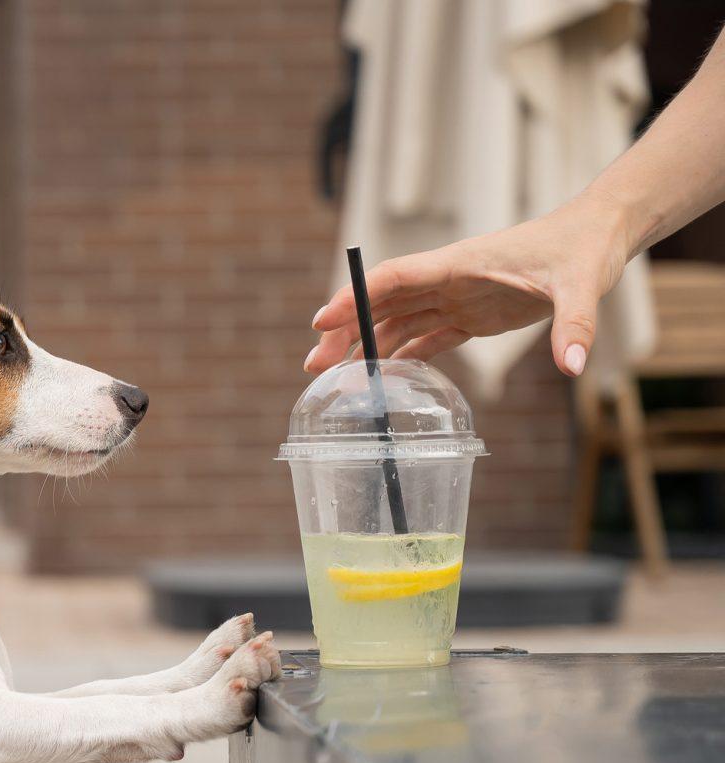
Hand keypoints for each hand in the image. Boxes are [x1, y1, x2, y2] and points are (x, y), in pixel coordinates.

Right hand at [305, 194, 633, 377]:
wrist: (597, 235)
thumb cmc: (585, 248)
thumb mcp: (582, 284)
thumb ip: (574, 324)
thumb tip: (572, 367)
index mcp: (459, 263)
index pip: (392, 277)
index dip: (353, 297)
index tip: (321, 321)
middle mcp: (447, 279)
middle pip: (380, 303)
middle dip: (343, 331)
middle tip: (314, 366)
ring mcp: (455, 297)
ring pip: (395, 321)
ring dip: (364, 347)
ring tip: (337, 378)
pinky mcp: (469, 314)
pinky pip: (424, 335)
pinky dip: (401, 355)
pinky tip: (384, 378)